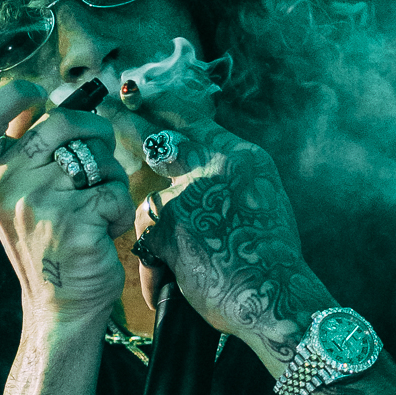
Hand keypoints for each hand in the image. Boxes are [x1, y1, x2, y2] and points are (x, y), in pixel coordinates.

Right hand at [0, 77, 134, 330]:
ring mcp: (37, 202)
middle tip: (98, 162)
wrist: (60, 305)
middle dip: (95, 132)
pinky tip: (104, 231)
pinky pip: (116, 190)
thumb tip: (70, 96)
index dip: (15, 95)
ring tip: (95, 210)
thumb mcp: (22, 194)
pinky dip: (121, 209)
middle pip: (63, 121)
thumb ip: (32, 149)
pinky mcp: (74, 221)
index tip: (40, 96)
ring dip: (110, 180)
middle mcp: (5, 185)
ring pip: (98, 157)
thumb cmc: (49, 241)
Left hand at [130, 122, 329, 354]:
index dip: (169, 112)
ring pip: (154, 206)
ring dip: (162, 236)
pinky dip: (156, 270)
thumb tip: (206, 176)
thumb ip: (233, 182)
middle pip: (162, 143)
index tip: (146, 97)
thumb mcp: (264, 202)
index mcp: (244, 159)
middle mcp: (216, 165)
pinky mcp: (167, 223)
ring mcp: (189, 191)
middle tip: (120, 113)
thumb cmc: (274, 262)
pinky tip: (174, 285)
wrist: (275, 297)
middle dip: (137, 132)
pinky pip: (148, 245)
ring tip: (188, 267)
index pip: (198, 123)